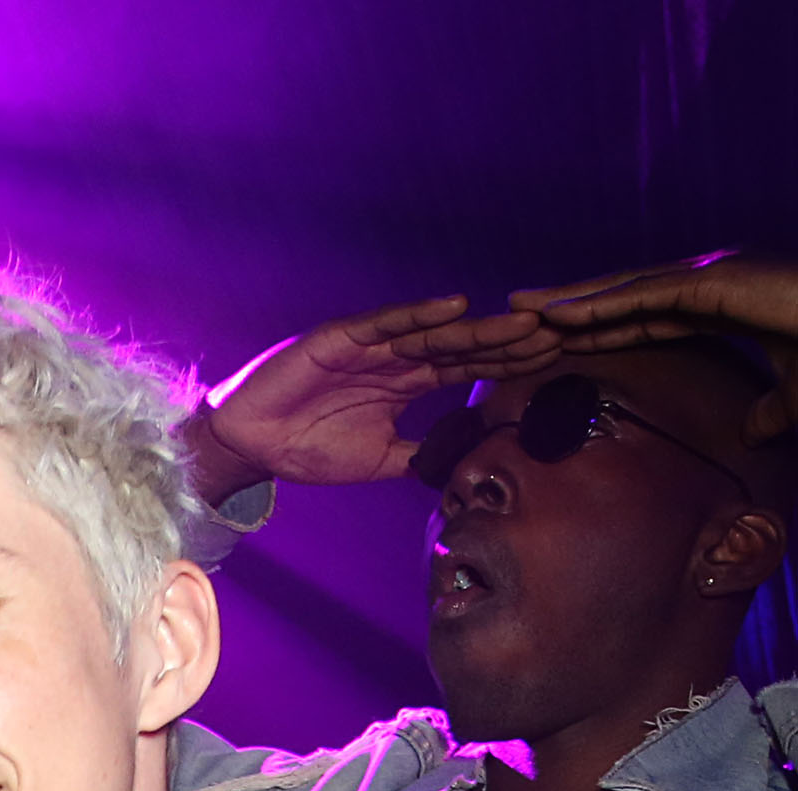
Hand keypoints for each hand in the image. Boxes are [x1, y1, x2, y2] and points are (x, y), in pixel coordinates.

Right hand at [187, 297, 562, 504]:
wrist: (252, 444)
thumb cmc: (308, 448)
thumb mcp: (379, 460)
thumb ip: (420, 455)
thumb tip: (463, 465)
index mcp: (407, 383)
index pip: (467, 370)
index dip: (506, 366)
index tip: (550, 363)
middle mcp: (397, 357)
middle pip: (461, 345)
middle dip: (506, 342)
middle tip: (555, 335)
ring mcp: (372, 344)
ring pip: (434, 330)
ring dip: (477, 327)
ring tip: (521, 323)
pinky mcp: (342, 337)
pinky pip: (386, 322)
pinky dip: (419, 314)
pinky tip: (456, 308)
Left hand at [512, 254, 797, 442]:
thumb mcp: (795, 393)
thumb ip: (770, 412)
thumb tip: (752, 435)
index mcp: (718, 305)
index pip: (640, 317)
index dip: (595, 324)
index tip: (553, 335)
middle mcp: (707, 283)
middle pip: (620, 298)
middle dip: (567, 306)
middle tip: (514, 315)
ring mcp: (710, 276)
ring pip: (622, 291)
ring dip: (567, 300)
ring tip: (516, 309)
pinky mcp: (717, 282)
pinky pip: (644, 297)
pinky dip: (600, 303)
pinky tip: (559, 312)